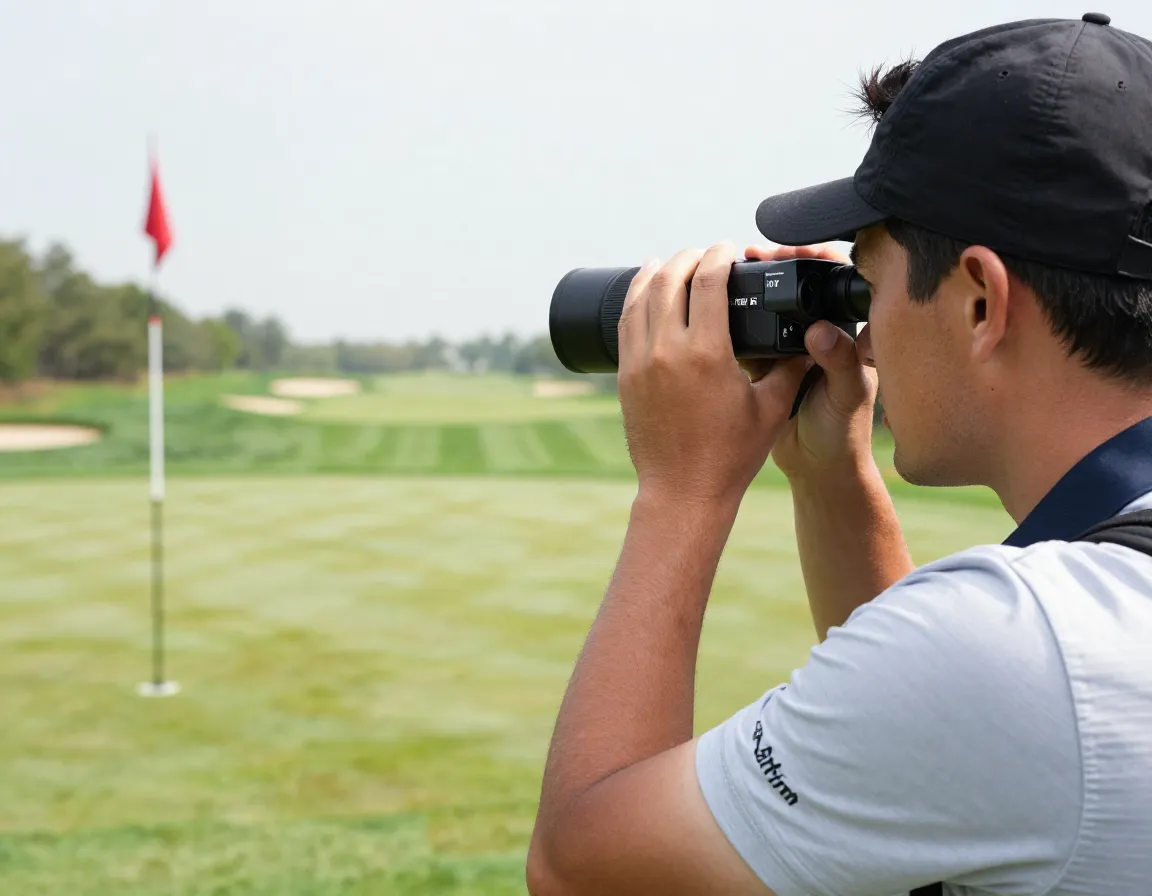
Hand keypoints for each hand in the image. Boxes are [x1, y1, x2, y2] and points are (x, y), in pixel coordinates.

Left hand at [617, 243, 810, 507]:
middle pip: (669, 280)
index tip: (727, 247)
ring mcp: (640, 363)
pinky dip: (634, 298)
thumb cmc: (731, 456)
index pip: (707, 282)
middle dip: (688, 258)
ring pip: (640, 297)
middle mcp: (667, 351)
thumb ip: (790, 367)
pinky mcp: (625, 376)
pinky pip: (625, 323)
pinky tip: (644, 290)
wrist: (683, 492)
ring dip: (657, 272)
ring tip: (671, 260)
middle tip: (705, 253)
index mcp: (706, 353)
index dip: (718, 255)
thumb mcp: (771, 409)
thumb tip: (811, 336)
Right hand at [741, 244, 878, 481]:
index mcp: (846, 332)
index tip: (793, 250)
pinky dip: (731, 317)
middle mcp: (819, 332)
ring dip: (750, 285)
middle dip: (775, 262)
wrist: (816, 468)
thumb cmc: (843, 433)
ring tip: (731, 268)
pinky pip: (746, 333)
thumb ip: (839, 362)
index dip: (817, 256)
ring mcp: (789, 347)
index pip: (835, 278)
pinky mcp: (763, 363)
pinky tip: (713, 304)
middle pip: (797, 283)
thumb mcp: (846, 395)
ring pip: (769, 305)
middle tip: (753, 253)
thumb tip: (820, 331)